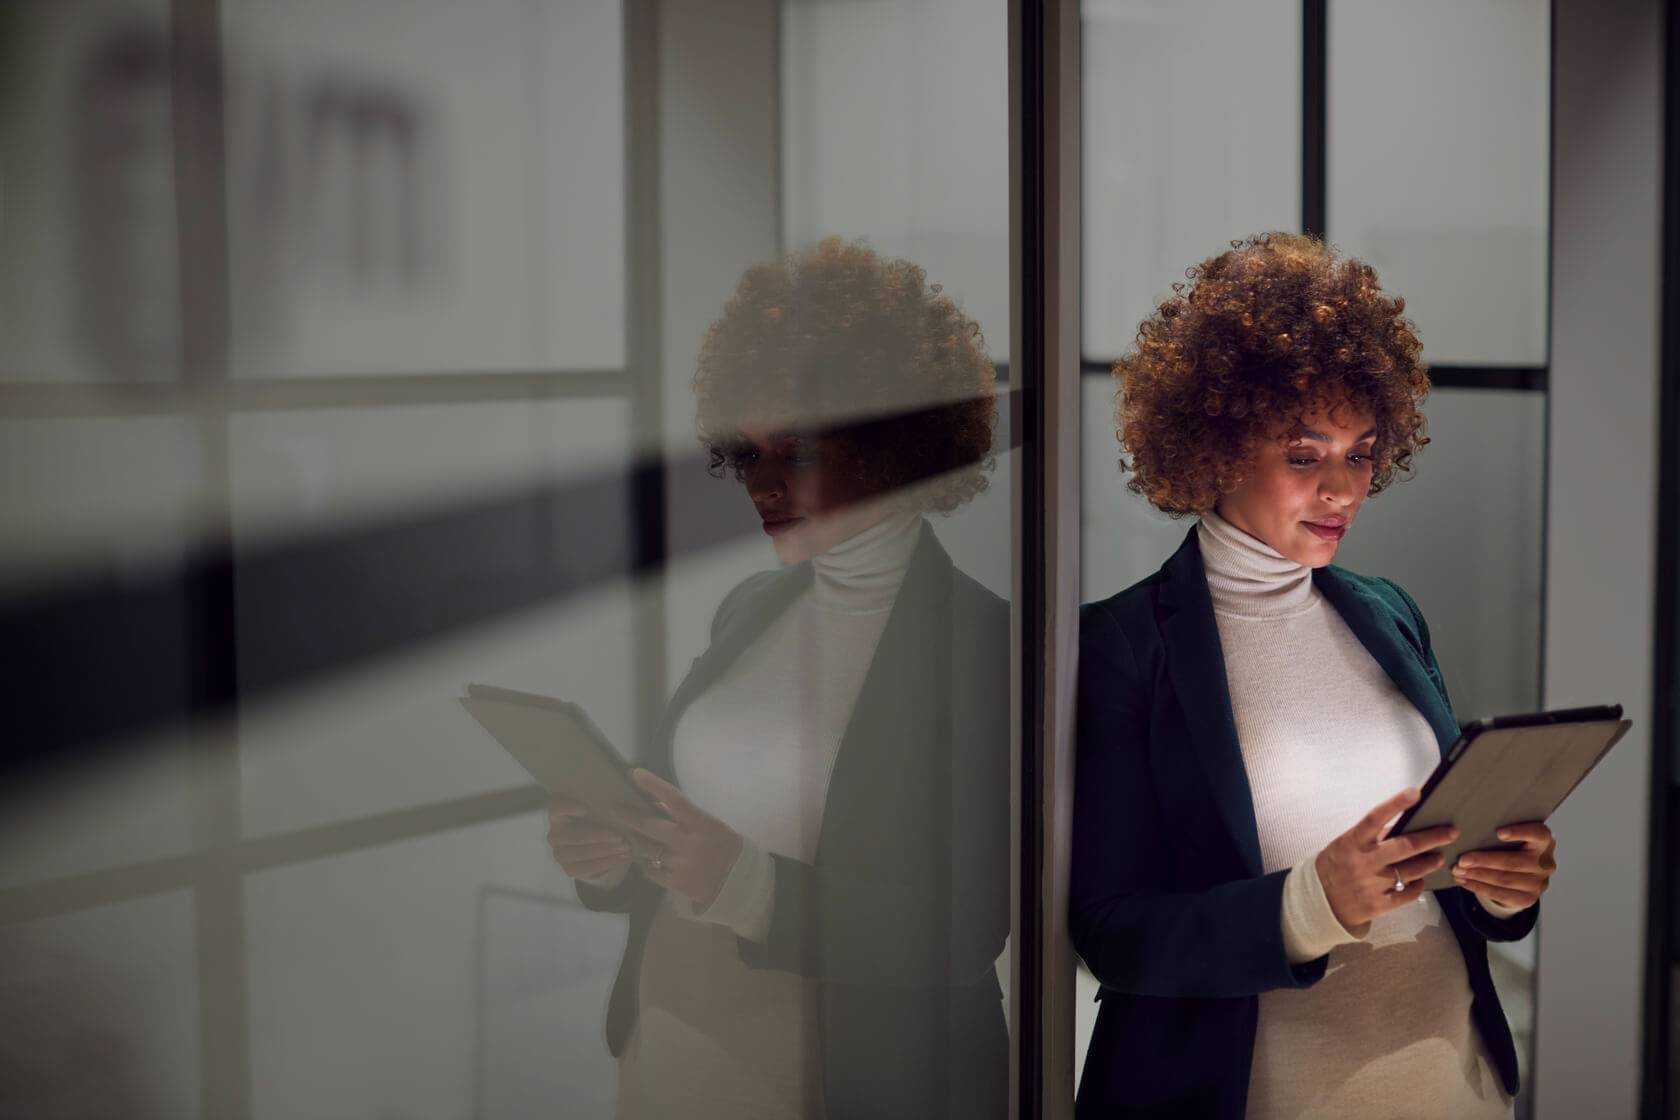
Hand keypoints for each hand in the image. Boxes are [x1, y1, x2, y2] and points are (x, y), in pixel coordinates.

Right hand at [546, 794, 631, 880]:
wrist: (608, 844)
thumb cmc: (606, 819)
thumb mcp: (607, 808)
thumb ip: (607, 804)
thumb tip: (618, 803)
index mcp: (559, 813)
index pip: (557, 808)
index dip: (568, 808)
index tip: (586, 809)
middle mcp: (556, 834)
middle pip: (572, 835)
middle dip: (598, 836)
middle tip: (620, 836)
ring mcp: (560, 853)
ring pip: (580, 853)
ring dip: (605, 850)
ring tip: (625, 847)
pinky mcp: (570, 868)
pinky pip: (586, 868)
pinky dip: (607, 863)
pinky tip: (622, 857)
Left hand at [612, 768, 743, 909]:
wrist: (737, 883)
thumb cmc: (724, 847)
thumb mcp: (710, 824)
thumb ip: (685, 815)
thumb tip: (655, 802)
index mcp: (701, 824)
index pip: (674, 799)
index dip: (654, 785)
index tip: (635, 774)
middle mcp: (688, 842)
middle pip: (650, 826)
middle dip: (628, 816)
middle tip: (613, 808)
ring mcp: (680, 864)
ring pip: (647, 849)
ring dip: (639, 842)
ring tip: (633, 838)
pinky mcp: (674, 883)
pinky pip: (651, 870)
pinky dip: (648, 864)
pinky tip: (652, 862)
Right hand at [1315, 787, 1460, 934]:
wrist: (1321, 901)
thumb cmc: (1338, 864)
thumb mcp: (1347, 844)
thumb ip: (1372, 835)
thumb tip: (1405, 822)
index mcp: (1352, 842)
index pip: (1375, 818)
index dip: (1395, 804)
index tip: (1415, 792)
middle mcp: (1362, 862)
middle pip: (1405, 847)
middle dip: (1433, 838)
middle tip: (1452, 832)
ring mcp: (1370, 885)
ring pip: (1411, 872)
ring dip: (1430, 863)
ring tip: (1438, 857)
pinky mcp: (1377, 905)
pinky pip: (1407, 894)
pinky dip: (1418, 885)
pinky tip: (1420, 879)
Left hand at [1451, 821, 1555, 910]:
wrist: (1522, 873)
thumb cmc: (1511, 845)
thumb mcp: (1512, 835)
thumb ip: (1498, 830)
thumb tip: (1463, 828)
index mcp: (1544, 842)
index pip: (1538, 834)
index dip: (1520, 833)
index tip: (1498, 832)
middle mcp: (1546, 864)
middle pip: (1514, 862)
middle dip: (1485, 861)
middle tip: (1462, 859)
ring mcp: (1539, 884)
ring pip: (1505, 880)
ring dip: (1478, 876)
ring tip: (1457, 871)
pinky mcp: (1528, 899)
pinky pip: (1500, 895)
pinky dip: (1478, 887)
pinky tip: (1464, 881)